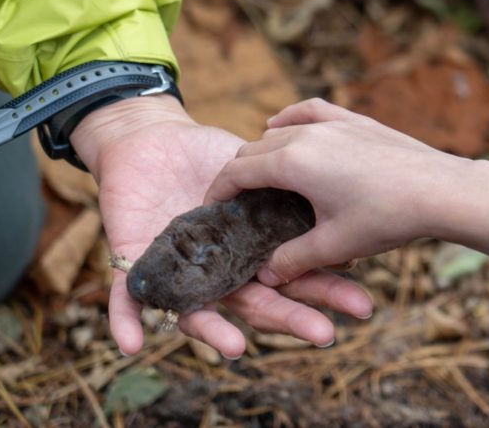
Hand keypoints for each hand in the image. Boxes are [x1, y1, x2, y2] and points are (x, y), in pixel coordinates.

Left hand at [71, 95, 372, 357]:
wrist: (154, 137)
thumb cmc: (207, 154)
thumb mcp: (254, 169)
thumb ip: (284, 191)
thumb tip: (334, 203)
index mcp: (253, 252)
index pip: (295, 279)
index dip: (326, 292)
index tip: (362, 305)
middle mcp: (221, 272)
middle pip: (257, 305)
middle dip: (290, 321)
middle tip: (324, 335)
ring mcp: (180, 275)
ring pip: (198, 314)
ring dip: (215, 335)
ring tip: (236, 351)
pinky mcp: (136, 266)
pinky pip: (128, 301)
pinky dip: (126, 323)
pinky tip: (132, 344)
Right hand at [205, 99, 488, 287]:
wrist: (442, 189)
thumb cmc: (386, 218)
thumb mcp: (335, 244)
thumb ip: (293, 260)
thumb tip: (266, 276)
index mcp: (291, 163)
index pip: (236, 172)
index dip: (217, 192)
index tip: (210, 209)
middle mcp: (305, 135)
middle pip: (253, 149)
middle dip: (237, 174)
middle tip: (233, 201)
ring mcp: (332, 123)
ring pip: (281, 130)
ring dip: (263, 149)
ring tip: (260, 173)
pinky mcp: (355, 120)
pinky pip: (311, 111)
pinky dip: (292, 118)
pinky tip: (285, 124)